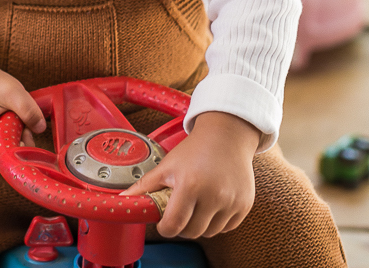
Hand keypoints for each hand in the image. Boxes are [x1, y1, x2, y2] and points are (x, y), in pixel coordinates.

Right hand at [0, 35, 45, 164]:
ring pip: (4, 149)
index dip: (12, 157)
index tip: (25, 143)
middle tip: (25, 128)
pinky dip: (14, 134)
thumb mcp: (12, 92)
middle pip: (1, 156)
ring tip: (19, 120)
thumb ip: (27, 110)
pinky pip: (4, 142)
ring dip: (17, 138)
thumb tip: (40, 129)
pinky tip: (16, 121)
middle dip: (18, 145)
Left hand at [121, 111, 259, 238]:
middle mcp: (214, 195)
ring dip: (200, 224)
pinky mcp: (244, 205)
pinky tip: (212, 204)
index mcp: (190, 185)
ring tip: (196, 204)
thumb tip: (123, 199)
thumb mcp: (167, 166)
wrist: (226, 136)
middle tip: (179, 210)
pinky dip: (217, 222)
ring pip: (210, 232)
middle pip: (192, 232)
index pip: (174, 225)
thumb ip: (145, 186)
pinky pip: (227, 227)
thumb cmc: (194, 149)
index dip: (165, 228)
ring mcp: (232, 201)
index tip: (164, 222)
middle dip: (182, 226)